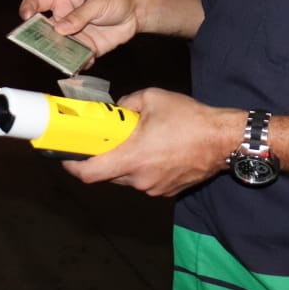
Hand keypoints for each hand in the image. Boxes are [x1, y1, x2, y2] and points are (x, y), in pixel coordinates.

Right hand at [18, 0, 143, 58]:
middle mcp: (64, 19)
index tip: (26, 18)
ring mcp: (75, 35)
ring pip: (58, 47)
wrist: (136, 12)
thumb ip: (79, 15)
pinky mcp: (87, 48)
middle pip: (43, 29)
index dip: (28, 8)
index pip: (37, 2)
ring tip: (62, 61)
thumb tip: (59, 28)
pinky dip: (77, 64)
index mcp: (63, 1)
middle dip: (38, 39)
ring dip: (58, 55)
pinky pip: (77, 59)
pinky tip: (83, 64)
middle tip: (40, 47)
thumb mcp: (97, 2)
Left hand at [61, 88, 242, 197]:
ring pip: (126, 178)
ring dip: (124, 162)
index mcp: (132, 157)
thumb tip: (116, 111)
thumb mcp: (152, 98)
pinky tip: (156, 150)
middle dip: (102, 157)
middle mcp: (140, 179)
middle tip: (102, 140)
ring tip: (136, 141)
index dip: (72, 165)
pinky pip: (144, 181)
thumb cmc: (190, 119)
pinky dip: (142, 167)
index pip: (89, 173)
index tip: (64, 155)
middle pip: (107, 175)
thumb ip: (126, 104)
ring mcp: (154, 189)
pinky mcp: (167, 191)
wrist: (224, 139)